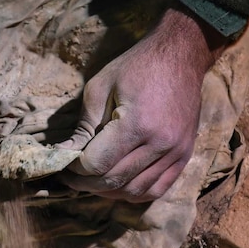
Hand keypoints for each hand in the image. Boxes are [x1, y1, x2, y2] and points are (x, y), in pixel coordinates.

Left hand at [58, 7, 225, 201]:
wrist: (181, 55)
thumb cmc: (136, 66)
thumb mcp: (100, 88)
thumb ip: (83, 126)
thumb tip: (65, 154)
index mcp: (137, 123)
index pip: (97, 164)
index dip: (75, 170)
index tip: (64, 164)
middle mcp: (160, 143)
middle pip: (114, 180)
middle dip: (86, 183)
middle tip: (72, 177)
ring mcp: (176, 152)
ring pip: (135, 191)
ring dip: (109, 191)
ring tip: (92, 181)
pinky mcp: (184, 156)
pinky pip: (157, 189)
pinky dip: (134, 193)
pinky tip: (118, 185)